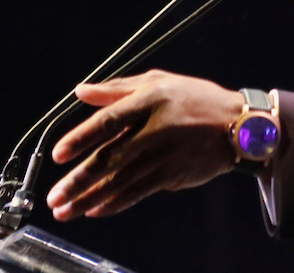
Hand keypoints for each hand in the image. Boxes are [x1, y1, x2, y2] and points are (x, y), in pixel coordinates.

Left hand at [46, 69, 245, 220]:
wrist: (239, 125)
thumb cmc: (196, 99)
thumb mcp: (160, 82)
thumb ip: (118, 88)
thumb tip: (81, 92)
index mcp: (151, 99)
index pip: (109, 120)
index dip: (82, 138)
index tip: (58, 155)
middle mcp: (157, 127)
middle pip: (111, 157)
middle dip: (78, 180)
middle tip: (54, 197)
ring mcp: (166, 153)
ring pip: (121, 180)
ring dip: (90, 198)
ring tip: (65, 210)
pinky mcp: (175, 173)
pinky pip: (140, 191)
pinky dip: (116, 203)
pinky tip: (96, 210)